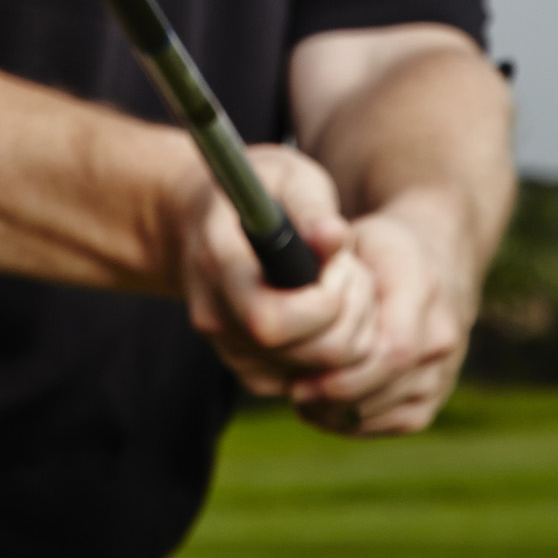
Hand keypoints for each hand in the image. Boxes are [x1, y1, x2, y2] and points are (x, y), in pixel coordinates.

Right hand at [166, 144, 381, 400]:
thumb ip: (312, 206)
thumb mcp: (288, 175)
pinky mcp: (245, 365)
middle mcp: (215, 314)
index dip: (323, 304)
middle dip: (351, 318)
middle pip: (301, 355)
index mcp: (218, 261)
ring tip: (344, 284)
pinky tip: (330, 310)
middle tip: (353, 271)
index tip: (339, 262)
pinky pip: (304, 382)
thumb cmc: (258, 189)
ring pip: (310, 375)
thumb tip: (334, 238)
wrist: (204, 217)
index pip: (269, 320)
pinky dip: (331, 355)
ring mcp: (227, 347)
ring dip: (349, 334)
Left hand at [287, 202, 476, 435]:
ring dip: (342, 412)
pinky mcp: (435, 394)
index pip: (393, 349)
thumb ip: (325, 252)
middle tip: (294, 392)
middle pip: (387, 385)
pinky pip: (397, 422)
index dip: (344, 373)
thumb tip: (291, 262)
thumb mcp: (355, 237)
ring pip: (390, 409)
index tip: (299, 379)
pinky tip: (327, 407)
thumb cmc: (380, 251)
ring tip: (304, 397)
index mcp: (422, 287)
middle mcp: (441, 333)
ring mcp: (444, 369)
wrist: (436, 264)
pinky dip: (358, 421)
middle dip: (334, 396)